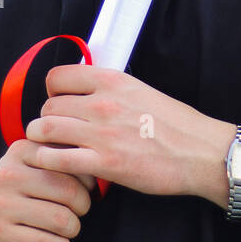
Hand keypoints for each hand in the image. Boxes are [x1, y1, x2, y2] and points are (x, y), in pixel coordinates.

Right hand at [0, 137, 95, 241]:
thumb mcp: (28, 167)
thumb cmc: (14, 195)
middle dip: (83, 207)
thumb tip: (98, 167)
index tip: (85, 190)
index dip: (86, 180)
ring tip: (68, 228)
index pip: (69, 162)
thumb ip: (58, 160)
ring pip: (61, 219)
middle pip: (68, 191)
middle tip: (79, 213)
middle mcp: (8, 174)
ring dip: (73, 229)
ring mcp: (1, 204)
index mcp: (20, 151)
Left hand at [25, 64, 235, 206]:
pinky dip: (47, 161)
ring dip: (40, 139)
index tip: (57, 102)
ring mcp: (102, 133)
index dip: (51, 91)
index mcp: (113, 81)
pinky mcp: (104, 163)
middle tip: (52, 131)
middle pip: (49, 105)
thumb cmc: (176, 125)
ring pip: (46, 129)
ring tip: (46, 146)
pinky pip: (56, 159)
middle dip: (45, 119)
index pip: (58, 76)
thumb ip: (111, 90)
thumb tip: (86, 92)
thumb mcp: (141, 91)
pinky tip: (53, 165)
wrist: (200, 152)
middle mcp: (103, 102)